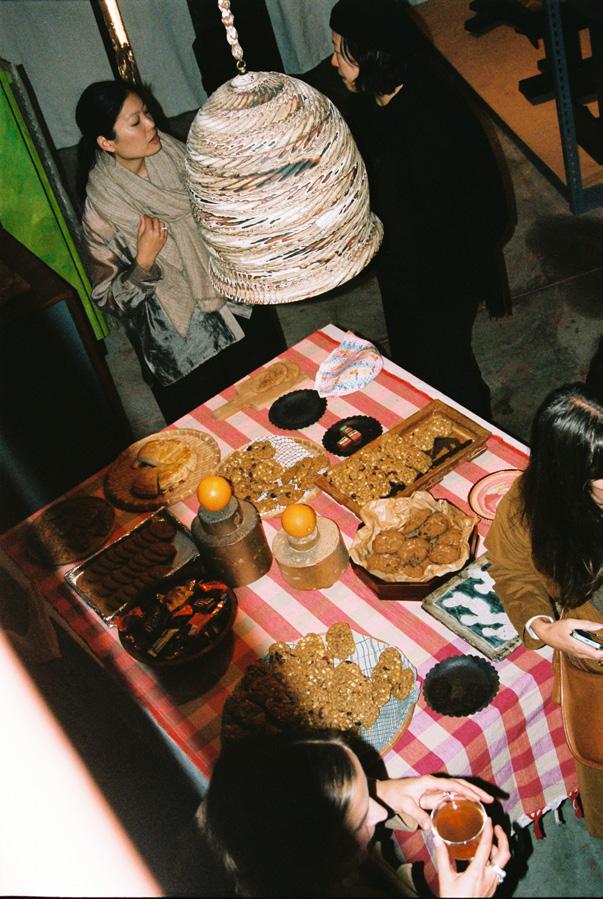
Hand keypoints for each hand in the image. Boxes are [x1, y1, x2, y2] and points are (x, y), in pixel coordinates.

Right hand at [136, 214, 167, 269]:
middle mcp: (156, 233)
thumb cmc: (141, 245)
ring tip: (154, 226)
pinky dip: (162, 228)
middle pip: (156, 220)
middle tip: (149, 221)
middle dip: (152, 219)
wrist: (147, 256)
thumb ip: (141, 224)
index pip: (148, 219)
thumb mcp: (139, 234)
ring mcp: (162, 236)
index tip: (144, 217)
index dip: (146, 217)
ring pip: (162, 224)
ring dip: (158, 223)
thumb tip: (142, 216)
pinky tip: (158, 230)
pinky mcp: (165, 239)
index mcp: (149, 231)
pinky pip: (165, 230)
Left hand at [376, 775, 494, 831]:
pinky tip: (472, 808)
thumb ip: (418, 814)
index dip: (467, 791)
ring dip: (472, 794)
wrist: (386, 791)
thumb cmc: (395, 795)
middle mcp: (435, 783)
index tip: (479, 797)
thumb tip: (431, 828)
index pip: (452, 785)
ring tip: (486, 802)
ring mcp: (436, 788)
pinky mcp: (434, 795)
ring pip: (458, 789)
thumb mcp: (406, 805)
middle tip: (490, 800)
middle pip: (459, 785)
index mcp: (430, 782)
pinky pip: (452, 796)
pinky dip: (463, 799)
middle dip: (475, 791)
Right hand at [435, 817, 509, 897]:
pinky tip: (483, 858)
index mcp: (477, 872)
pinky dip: (494, 859)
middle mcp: (489, 877)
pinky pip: (497, 870)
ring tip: (489, 841)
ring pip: (502, 862)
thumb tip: (437, 840)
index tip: (489, 821)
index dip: (490, 831)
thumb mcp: (445, 878)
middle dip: (503, 838)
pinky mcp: (492, 888)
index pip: (487, 847)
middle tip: (497, 828)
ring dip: (498, 849)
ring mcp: (492, 883)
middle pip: (504, 854)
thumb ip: (442, 857)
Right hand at [532, 617, 602, 660]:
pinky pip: (587, 654)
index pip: (597, 655)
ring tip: (599, 640)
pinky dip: (592, 649)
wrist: (545, 634)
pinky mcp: (574, 653)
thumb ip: (586, 625)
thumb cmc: (556, 629)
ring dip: (597, 649)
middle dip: (602, 650)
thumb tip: (599, 626)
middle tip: (601, 640)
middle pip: (596, 656)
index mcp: (577, 646)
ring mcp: (576, 654)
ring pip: (592, 655)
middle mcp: (577, 653)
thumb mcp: (571, 623)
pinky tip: (591, 641)